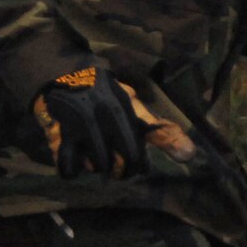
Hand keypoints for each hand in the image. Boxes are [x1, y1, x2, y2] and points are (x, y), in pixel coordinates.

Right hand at [32, 67, 199, 178]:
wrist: (64, 75)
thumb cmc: (106, 94)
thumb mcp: (134, 107)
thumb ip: (161, 132)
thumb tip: (189, 155)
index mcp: (123, 110)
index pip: (135, 154)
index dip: (137, 166)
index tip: (135, 166)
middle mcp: (101, 118)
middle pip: (116, 165)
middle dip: (119, 171)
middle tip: (117, 167)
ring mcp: (77, 127)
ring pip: (93, 167)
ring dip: (96, 168)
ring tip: (96, 158)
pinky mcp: (57, 133)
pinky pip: (67, 166)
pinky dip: (72, 170)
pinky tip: (76, 163)